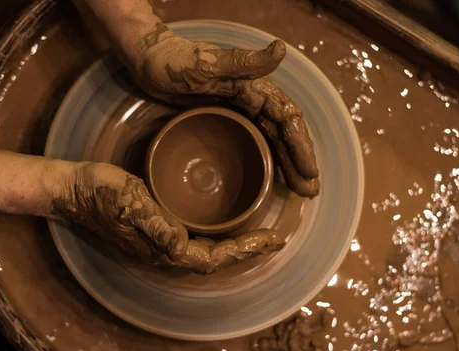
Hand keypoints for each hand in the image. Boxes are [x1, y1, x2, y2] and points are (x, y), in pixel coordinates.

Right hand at [49, 162, 284, 273]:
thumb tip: (182, 247)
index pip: (212, 259)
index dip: (243, 252)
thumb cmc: (101, 193)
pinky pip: (196, 239)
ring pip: (207, 251)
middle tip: (274, 240)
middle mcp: (165, 251)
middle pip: (215, 261)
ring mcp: (160, 242)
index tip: (270, 239)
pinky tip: (227, 221)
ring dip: (235, 246)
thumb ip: (155, 226)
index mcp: (163, 248)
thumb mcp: (128, 203)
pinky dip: (219, 235)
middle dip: (246, 252)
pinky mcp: (157, 228)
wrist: (76, 188)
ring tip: (259, 235)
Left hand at [133, 27, 319, 197]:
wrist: (148, 60)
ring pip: (271, 140)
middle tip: (309, 192)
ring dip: (287, 164)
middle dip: (300, 162)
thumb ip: (244, 62)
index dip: (301, 147)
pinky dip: (265, 159)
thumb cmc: (173, 62)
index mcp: (255, 87)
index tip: (310, 173)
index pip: (287, 119)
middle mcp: (253, 99)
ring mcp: (240, 111)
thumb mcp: (207, 63)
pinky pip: (252, 142)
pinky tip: (268, 177)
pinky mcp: (225, 120)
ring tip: (299, 191)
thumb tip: (281, 49)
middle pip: (284, 134)